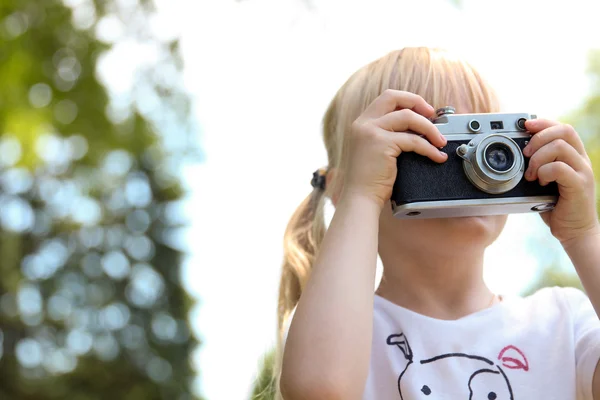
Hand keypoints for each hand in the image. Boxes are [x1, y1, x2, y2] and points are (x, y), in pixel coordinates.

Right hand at [341, 90, 447, 209]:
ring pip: (408, 117)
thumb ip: (388, 135)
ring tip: (440, 141)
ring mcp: (371, 132)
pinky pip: (413, 140)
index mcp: (361, 123)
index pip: (386, 99)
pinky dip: (429, 148)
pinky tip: (436, 156)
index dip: (407, 100)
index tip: (424, 111)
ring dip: (429, 128)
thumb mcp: (375, 150)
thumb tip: (418, 127)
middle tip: (433, 115)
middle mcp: (363, 124)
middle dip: (417, 102)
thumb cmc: (370, 180)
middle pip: (393, 97)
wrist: (361, 198)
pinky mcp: (381, 143)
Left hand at [523, 119, 599, 245]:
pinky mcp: (579, 185)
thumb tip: (517, 151)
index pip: (563, 127)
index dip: (543, 123)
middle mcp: (581, 160)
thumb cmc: (556, 206)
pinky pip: (560, 168)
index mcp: (574, 155)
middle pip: (564, 131)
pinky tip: (540, 183)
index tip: (525, 125)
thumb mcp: (545, 180)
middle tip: (525, 154)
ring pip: (560, 147)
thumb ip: (538, 164)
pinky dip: (544, 172)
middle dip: (539, 138)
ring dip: (538, 158)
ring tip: (531, 174)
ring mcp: (582, 171)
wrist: (574, 230)